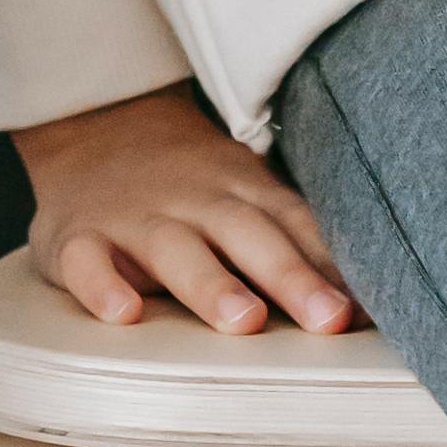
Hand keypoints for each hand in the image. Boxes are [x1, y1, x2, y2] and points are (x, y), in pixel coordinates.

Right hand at [14, 86, 359, 336]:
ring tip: (243, 321)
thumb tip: (369, 304)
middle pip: (246, 234)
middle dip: (289, 276)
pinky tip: (124, 314)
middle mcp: (193, 201)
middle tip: (327, 318)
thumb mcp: (245, 196)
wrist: (94, 125)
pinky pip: (87, 261)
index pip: (292, 226)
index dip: (331, 265)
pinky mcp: (77, 238)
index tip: (368, 310)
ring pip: (174, 248)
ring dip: (210, 283)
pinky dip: (101, 286)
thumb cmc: (190, 183)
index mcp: (241, 192)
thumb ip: (296, 243)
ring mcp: (134, 218)